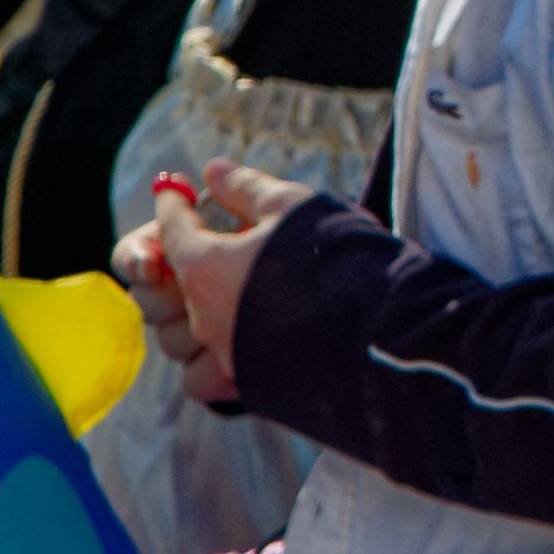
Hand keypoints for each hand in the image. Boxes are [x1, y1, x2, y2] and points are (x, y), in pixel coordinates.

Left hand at [108, 157, 314, 404]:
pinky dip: (211, 358)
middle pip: (171, 285)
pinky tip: (242, 336)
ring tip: (230, 293)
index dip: (174, 205)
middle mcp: (204, 315)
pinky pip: (205, 376)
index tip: (178, 190)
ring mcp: (224, 354)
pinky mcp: (248, 383)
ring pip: (181, 338)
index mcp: (204, 266)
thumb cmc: (334, 257)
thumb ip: (245, 188)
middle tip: (214, 243)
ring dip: (197, 312)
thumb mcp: (291, 206)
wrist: (381, 330)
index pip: (171, 228)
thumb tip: (213, 170)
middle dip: (184, 260)